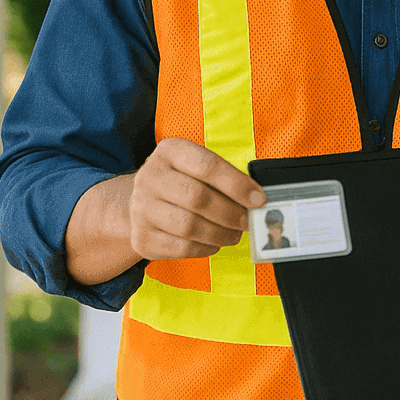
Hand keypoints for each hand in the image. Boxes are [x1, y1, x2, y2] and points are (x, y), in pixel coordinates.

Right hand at [128, 138, 264, 260]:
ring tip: (234, 234)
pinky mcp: (141, 237)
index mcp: (169, 151)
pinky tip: (214, 243)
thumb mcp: (197, 167)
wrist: (142, 203)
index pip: (207, 166)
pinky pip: (181, 248)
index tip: (258, 199)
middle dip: (230, 213)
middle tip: (246, 221)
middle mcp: (150, 177)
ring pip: (189, 227)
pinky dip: (205, 248)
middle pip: (197, 198)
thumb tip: (257, 200)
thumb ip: (225, 177)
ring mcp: (141, 208)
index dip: (237, 184)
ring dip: (220, 234)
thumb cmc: (182, 181)